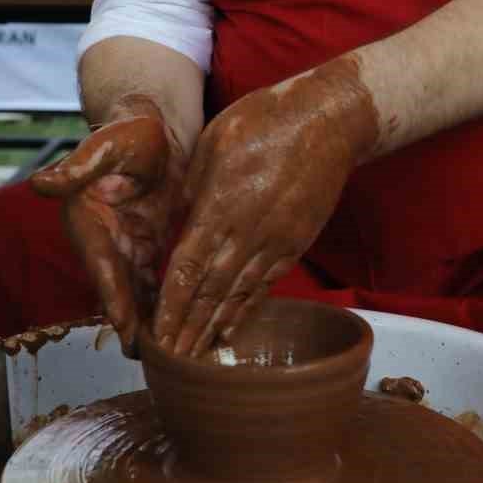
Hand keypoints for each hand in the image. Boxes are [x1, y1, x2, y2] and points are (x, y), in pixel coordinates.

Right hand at [30, 107, 184, 355]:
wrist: (153, 127)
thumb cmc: (128, 130)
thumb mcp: (106, 144)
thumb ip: (79, 166)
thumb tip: (40, 183)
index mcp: (86, 218)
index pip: (100, 263)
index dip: (112, 295)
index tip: (124, 324)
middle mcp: (102, 238)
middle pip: (116, 286)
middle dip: (129, 322)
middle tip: (145, 357)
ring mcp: (126, 244)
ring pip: (134, 290)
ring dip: (144, 321)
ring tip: (162, 356)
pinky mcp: (148, 245)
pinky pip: (152, 280)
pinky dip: (161, 303)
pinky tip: (177, 329)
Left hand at [153, 58, 377, 356]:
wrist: (327, 121)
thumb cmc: (264, 120)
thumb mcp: (212, 144)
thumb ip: (191, 190)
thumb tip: (172, 226)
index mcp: (220, 205)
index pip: (186, 269)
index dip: (170, 307)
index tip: (154, 334)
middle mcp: (247, 232)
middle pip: (210, 292)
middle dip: (187, 330)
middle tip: (168, 361)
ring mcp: (275, 241)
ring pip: (238, 295)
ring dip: (213, 329)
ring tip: (194, 358)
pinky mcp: (296, 242)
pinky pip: (265, 285)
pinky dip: (245, 310)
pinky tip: (230, 329)